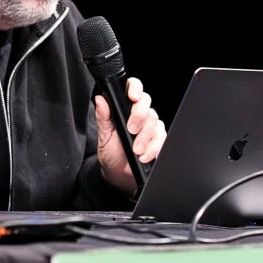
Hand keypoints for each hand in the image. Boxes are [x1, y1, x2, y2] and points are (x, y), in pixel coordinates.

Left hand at [95, 76, 166, 196]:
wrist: (119, 174)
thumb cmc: (111, 152)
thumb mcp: (104, 135)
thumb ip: (103, 117)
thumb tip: (100, 99)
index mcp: (124, 107)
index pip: (133, 88)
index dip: (135, 88)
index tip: (132, 97)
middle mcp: (139, 113)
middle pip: (146, 103)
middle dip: (139, 116)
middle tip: (131, 130)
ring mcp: (150, 126)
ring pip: (154, 121)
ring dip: (145, 137)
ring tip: (136, 150)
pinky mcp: (159, 138)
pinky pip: (162, 137)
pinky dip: (154, 147)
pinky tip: (145, 155)